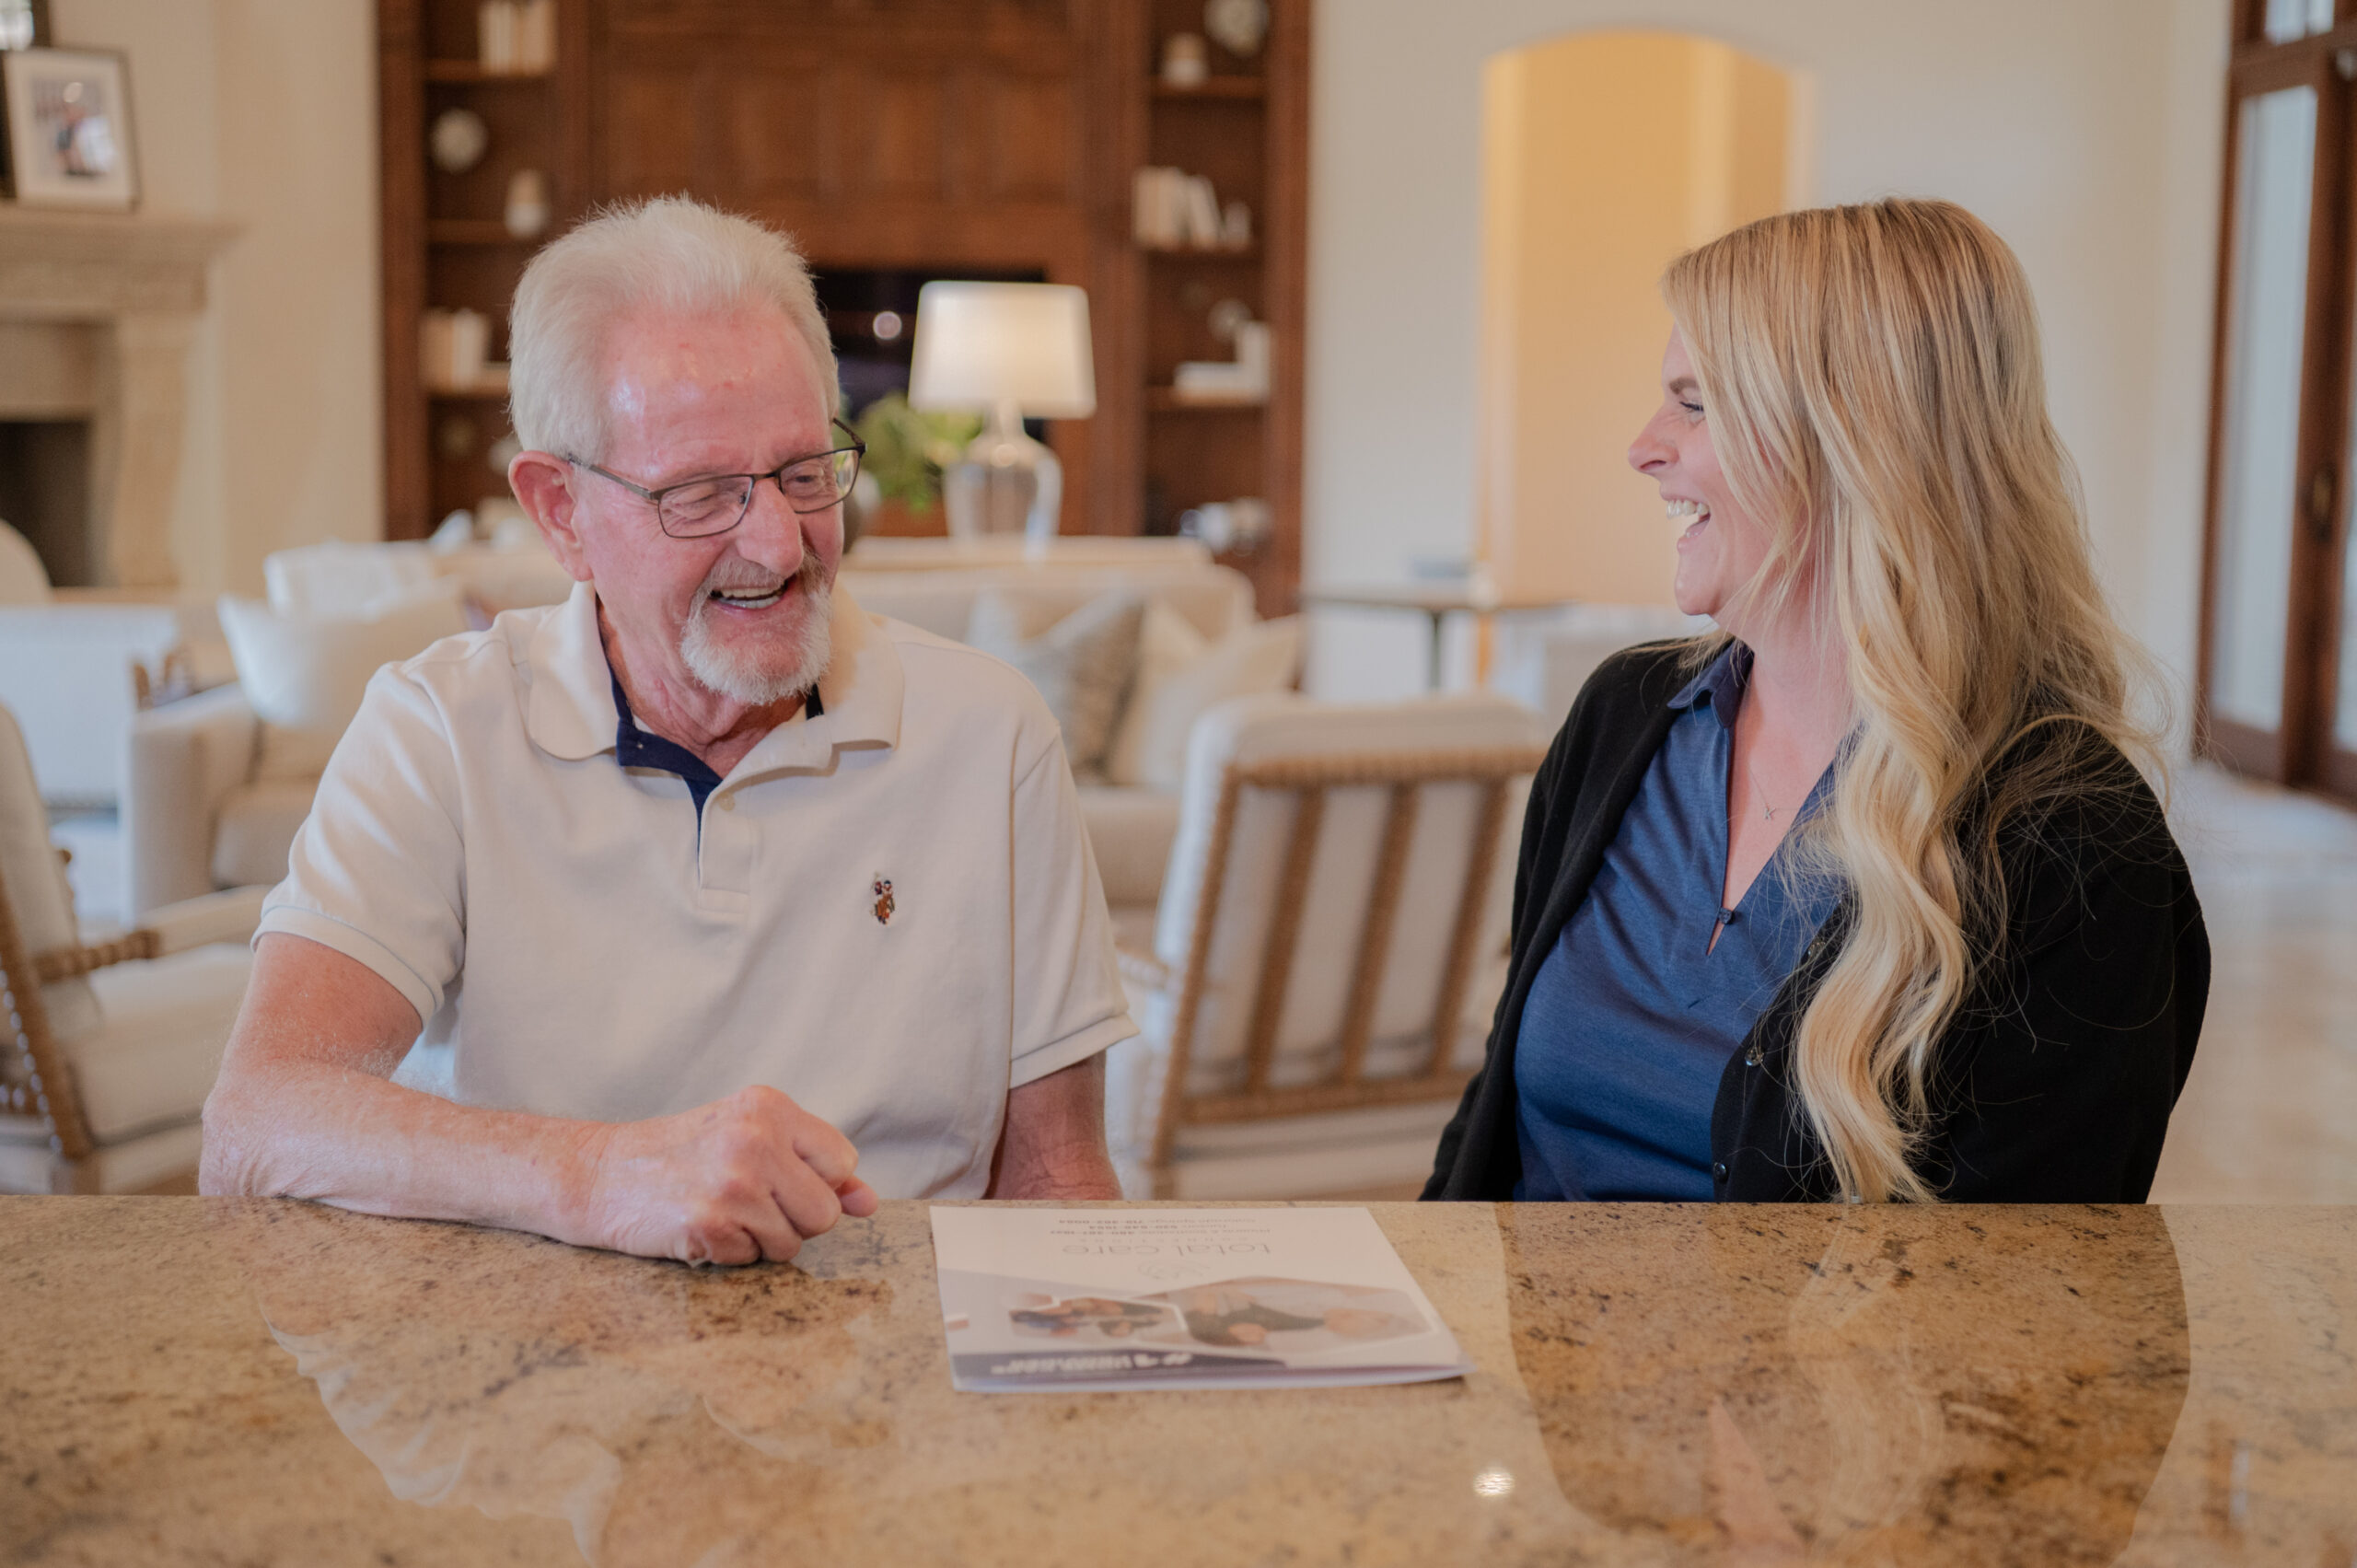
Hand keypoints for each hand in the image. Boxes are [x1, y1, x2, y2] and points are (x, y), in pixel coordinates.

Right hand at [572, 1086, 879, 1264]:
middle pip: (825, 1211)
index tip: (777, 1179)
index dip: (815, 1182)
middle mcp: (756, 1140)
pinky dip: (730, 1253)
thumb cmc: (678, 1156)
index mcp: (770, 1108)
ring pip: (794, 1243)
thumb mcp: (747, 1139)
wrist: (597, 1174)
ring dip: (761, 1240)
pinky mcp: (711, 1225)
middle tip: (747, 1201)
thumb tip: (868, 1202)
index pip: (841, 1162)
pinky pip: (754, 1260)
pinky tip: (700, 1227)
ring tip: (721, 1211)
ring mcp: (734, 1183)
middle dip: (793, 1219)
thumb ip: (812, 1166)